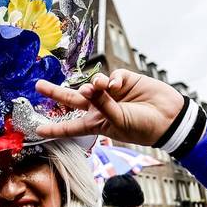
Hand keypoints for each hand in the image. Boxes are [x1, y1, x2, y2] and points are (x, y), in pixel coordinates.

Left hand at [35, 70, 183, 145]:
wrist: (168, 117)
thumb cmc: (144, 127)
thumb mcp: (119, 121)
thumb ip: (103, 104)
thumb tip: (90, 85)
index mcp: (98, 124)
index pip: (72, 126)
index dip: (55, 128)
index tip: (37, 130)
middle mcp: (101, 108)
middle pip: (73, 99)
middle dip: (56, 92)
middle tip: (39, 86)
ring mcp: (112, 94)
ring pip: (92, 84)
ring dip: (93, 85)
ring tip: (100, 87)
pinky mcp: (124, 80)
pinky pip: (111, 76)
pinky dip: (112, 79)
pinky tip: (116, 84)